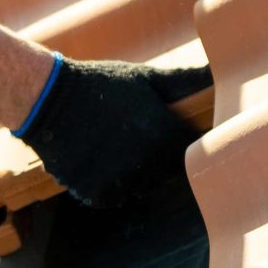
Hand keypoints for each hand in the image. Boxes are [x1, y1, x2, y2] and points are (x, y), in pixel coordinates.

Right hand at [14, 55, 212, 207]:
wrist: (48, 98)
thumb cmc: (101, 83)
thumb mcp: (144, 77)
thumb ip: (185, 80)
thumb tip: (220, 70)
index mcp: (164, 134)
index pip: (190, 151)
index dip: (178, 141)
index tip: (164, 130)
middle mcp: (147, 161)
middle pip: (166, 173)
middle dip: (156, 158)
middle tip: (132, 136)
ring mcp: (121, 180)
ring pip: (139, 186)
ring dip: (132, 174)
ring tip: (112, 146)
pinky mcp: (96, 193)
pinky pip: (113, 197)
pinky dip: (106, 185)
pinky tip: (95, 160)